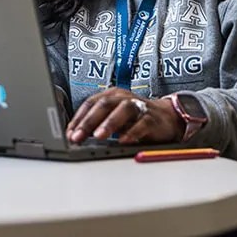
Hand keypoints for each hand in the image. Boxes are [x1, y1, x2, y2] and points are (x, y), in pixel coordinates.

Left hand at [66, 88, 183, 144]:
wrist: (167, 117)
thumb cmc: (135, 118)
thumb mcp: (114, 117)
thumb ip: (97, 123)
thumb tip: (75, 136)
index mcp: (111, 95)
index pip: (90, 103)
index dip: (78, 118)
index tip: (69, 133)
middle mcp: (124, 98)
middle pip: (104, 105)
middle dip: (88, 122)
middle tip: (77, 136)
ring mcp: (139, 106)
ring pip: (123, 110)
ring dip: (109, 123)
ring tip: (98, 136)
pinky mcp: (152, 118)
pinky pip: (142, 124)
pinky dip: (132, 132)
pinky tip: (124, 140)